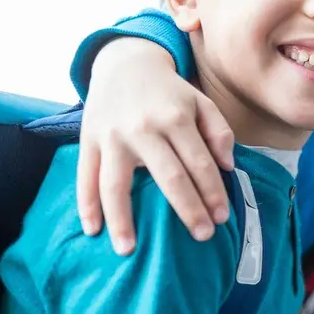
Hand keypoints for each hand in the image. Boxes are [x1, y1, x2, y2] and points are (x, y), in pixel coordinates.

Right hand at [75, 38, 235, 253]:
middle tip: (202, 237)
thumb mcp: (201, 101)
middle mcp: (144, 128)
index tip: (221, 219)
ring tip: (129, 250)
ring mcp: (112, 136)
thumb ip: (220, 131)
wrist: (124, 62)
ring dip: (123, 220)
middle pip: (168, 177)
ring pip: (117, 184)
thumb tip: (227, 166)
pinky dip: (86, 205)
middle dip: (187, 210)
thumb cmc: (169, 92)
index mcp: (177, 118)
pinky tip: (92, 230)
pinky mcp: (89, 140)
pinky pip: (85, 177)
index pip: (200, 163)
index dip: (213, 193)